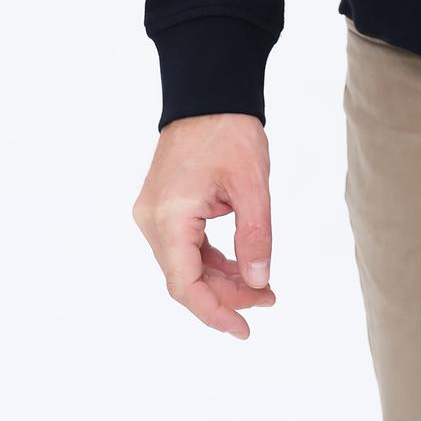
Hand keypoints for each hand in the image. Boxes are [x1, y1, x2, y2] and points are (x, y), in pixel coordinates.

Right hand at [132, 114, 277, 338]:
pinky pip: (184, 246)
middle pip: (185, 278)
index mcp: (169, 216)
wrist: (209, 92)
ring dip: (220, 278)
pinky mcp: (162, 207)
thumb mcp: (252, 184)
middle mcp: (152, 220)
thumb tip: (259, 281)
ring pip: (184, 264)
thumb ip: (256, 235)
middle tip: (268, 299)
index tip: (244, 328)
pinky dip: (210, 259)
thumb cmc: (230, 130)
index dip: (214, 312)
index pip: (184, 284)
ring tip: (261, 286)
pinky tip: (240, 265)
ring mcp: (153, 213)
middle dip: (226, 294)